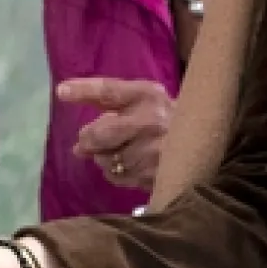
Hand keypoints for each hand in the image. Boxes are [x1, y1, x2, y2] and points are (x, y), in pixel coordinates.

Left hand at [57, 78, 172, 189]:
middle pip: (100, 134)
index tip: (61, 92)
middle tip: (87, 143)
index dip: (83, 90)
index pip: (110, 91)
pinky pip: (117, 177)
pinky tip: (129, 165)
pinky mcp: (156, 174)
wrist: (205, 143)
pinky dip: (115, 172)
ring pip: (106, 159)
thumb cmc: (165, 118)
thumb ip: (107, 107)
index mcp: (147, 96)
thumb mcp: (141, 101)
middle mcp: (151, 121)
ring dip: (104, 158)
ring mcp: (154, 150)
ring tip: (118, 151)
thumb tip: (73, 134)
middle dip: (88, 140)